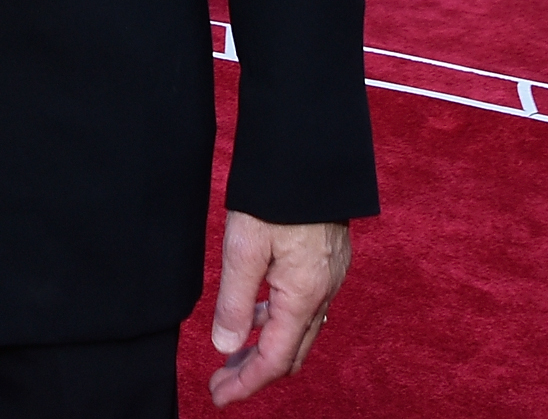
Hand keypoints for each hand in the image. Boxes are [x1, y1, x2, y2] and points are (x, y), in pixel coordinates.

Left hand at [208, 213, 348, 405]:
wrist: (310, 152)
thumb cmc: (276, 194)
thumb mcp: (243, 247)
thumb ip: (236, 301)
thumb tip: (226, 348)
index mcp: (303, 296)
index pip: (276, 360)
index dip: (246, 384)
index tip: (218, 397)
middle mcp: (323, 292)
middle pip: (292, 352)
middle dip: (255, 373)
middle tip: (221, 383)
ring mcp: (329, 277)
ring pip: (299, 330)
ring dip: (267, 347)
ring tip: (232, 353)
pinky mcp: (328, 260)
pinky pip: (304, 306)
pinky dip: (279, 321)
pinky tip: (258, 312)